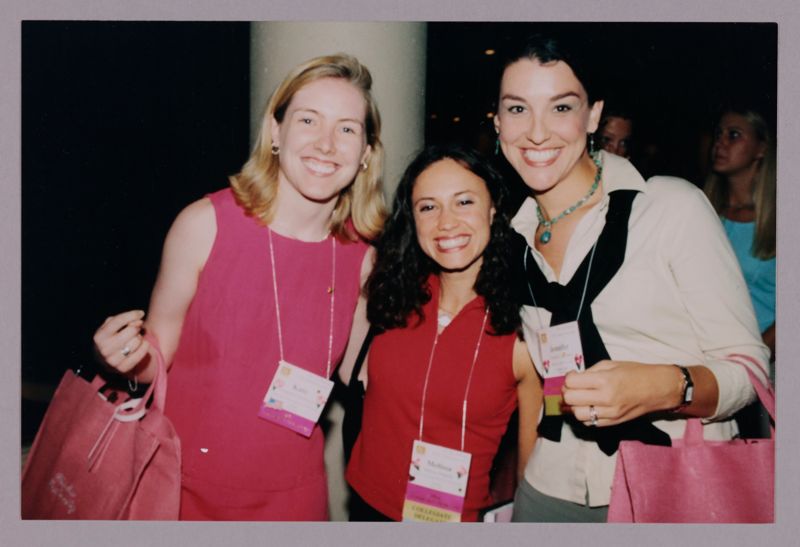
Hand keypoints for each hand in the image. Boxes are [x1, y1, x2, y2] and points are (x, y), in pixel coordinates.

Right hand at [93, 310, 149, 373]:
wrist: (104, 361)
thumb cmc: (110, 338)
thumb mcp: (110, 327)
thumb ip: (122, 320)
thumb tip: (138, 321)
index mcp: (99, 336)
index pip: (117, 321)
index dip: (132, 315)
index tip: (141, 313)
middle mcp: (104, 349)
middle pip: (131, 331)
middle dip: (136, 327)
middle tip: (136, 329)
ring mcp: (113, 360)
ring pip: (137, 341)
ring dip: (140, 337)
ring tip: (135, 339)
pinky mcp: (123, 368)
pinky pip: (141, 353)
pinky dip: (145, 346)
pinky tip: (142, 344)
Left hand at [561, 360, 680, 426]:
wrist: (658, 388)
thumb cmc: (636, 373)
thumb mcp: (611, 364)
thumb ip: (590, 372)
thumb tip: (573, 379)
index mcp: (605, 380)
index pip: (572, 382)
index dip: (568, 378)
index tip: (573, 376)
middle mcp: (606, 398)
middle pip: (571, 399)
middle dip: (568, 392)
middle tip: (573, 387)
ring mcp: (610, 413)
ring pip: (578, 414)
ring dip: (574, 406)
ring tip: (580, 398)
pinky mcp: (614, 423)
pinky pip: (590, 423)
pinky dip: (585, 415)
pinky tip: (589, 407)